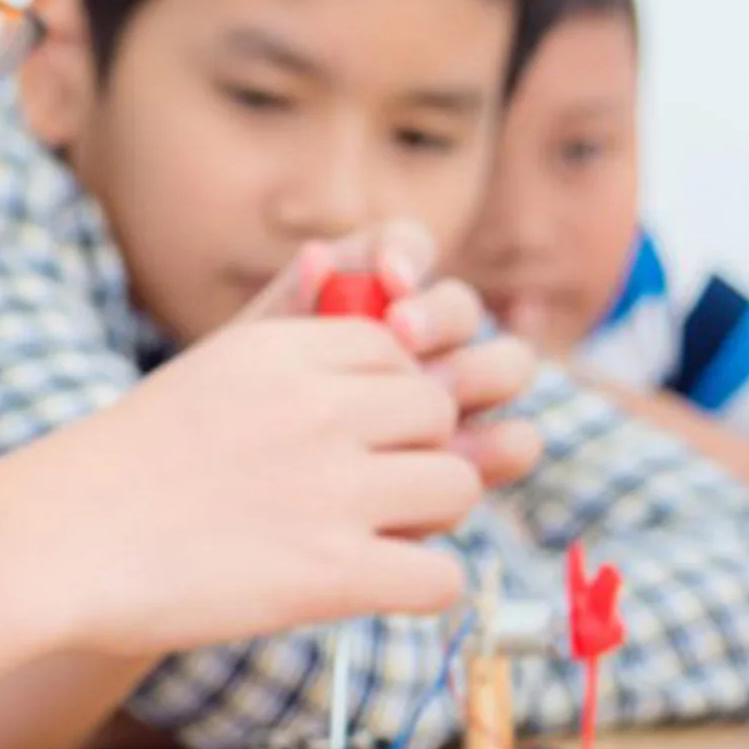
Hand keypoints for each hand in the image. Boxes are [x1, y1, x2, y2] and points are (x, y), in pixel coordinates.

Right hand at [5, 312, 486, 656]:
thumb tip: (350, 393)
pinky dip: (422, 588)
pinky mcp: (334, 572)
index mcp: (284, 351)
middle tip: (365, 500)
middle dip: (414, 456)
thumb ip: (279, 376)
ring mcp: (334, 488)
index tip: (348, 442)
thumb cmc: (108, 477)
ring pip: (458, 486)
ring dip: (427, 520)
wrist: (53, 544)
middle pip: (440, 415)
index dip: (385, 404)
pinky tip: (372, 592)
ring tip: (372, 544)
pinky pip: (443, 576)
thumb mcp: (200, 383)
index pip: (397, 355)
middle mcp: (322, 407)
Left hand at [234, 223, 541, 489]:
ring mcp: (455, 398)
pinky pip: (514, 439)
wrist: (235, 500)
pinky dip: (497, 445)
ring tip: (437, 399)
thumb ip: (290, 313)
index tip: (388, 277)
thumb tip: (318, 258)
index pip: (405, 248)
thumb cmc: (239, 421)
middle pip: (461, 307)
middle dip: (440, 316)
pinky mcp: (471, 459)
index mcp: (366, 297)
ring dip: (480, 373)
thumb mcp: (253, 370)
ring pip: (507, 364)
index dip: (406, 254)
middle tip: (403, 334)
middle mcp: (423, 338)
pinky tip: (459, 458)